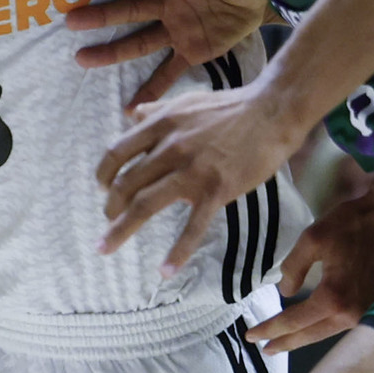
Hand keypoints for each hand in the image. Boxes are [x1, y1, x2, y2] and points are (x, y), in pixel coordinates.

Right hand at [65, 0, 274, 106]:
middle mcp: (169, 3)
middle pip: (130, 9)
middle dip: (101, 15)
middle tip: (70, 20)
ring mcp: (178, 29)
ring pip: (139, 42)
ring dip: (111, 51)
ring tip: (82, 58)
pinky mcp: (192, 51)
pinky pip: (168, 71)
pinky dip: (151, 88)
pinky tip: (130, 105)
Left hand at [98, 81, 305, 272]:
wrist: (271, 113)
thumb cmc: (230, 107)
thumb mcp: (187, 101)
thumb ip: (157, 110)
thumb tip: (133, 113)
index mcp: (161, 125)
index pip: (117, 152)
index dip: (104, 173)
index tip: (102, 187)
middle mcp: (170, 148)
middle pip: (125, 183)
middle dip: (110, 207)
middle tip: (108, 220)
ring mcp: (192, 171)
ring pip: (145, 204)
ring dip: (121, 229)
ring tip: (107, 245)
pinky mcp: (216, 190)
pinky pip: (192, 226)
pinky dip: (177, 252)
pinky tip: (165, 271)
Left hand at [245, 170, 373, 354]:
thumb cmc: (353, 223)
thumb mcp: (313, 238)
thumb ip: (293, 267)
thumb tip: (286, 292)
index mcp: (333, 297)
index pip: (293, 321)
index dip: (270, 329)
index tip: (250, 335)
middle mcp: (350, 313)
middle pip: (309, 335)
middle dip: (284, 343)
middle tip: (263, 349)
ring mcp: (364, 313)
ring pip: (325, 333)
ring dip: (302, 338)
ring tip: (281, 343)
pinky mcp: (372, 307)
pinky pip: (339, 324)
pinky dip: (320, 329)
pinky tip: (309, 327)